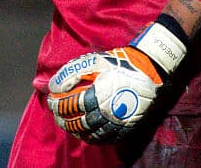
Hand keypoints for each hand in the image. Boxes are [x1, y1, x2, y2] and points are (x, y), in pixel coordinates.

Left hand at [46, 20, 186, 143]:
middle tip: (57, 115)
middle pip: (78, 123)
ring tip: (70, 125)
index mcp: (96, 96)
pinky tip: (89, 133)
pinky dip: (95, 138)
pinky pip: (109, 139)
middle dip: (63, 120)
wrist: (149, 70)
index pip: (69, 106)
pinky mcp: (128, 127)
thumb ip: (71, 73)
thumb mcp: (94, 61)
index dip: (56, 105)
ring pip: (92, 134)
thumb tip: (53, 85)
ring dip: (77, 131)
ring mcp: (118, 122)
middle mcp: (106, 112)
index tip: (51, 100)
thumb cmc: (119, 63)